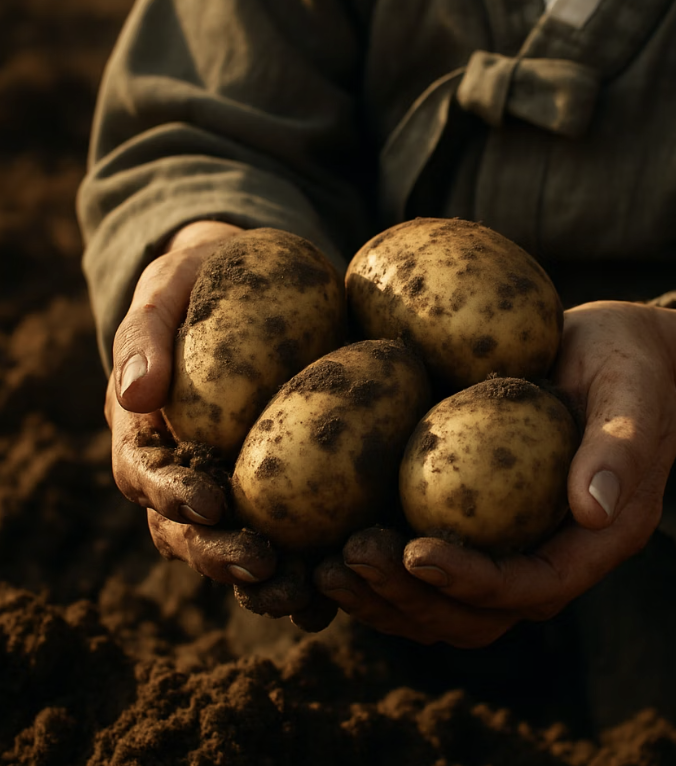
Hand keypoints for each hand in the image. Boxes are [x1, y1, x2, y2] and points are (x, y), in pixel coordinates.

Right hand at [107, 221, 277, 587]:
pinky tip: (341, 581)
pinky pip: (287, 532)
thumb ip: (144, 335)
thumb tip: (135, 393)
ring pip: (236, 545)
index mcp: (148, 432)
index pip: (147, 476)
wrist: (250, 279)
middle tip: (262, 569)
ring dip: (265, 579)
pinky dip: (308, 562)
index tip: (207, 504)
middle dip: (221, 556)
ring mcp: (231, 483)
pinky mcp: (279, 485)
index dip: (171, 497)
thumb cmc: (201, 282)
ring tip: (304, 596)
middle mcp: (185, 470)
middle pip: (189, 530)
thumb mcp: (166, 289)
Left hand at [315, 301, 675, 646]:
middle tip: (349, 560)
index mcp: (596, 540)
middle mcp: (549, 555)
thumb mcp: (633, 392)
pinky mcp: (477, 522)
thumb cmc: (626, 366)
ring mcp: (509, 544)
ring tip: (325, 566)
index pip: (532, 587)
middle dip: (410, 597)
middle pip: (476, 614)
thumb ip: (621, 446)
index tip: (415, 552)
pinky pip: (427, 565)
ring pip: (443, 604)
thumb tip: (593, 509)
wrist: (613, 354)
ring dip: (383, 596)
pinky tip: (331, 540)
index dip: (474, 582)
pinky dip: (382, 568)